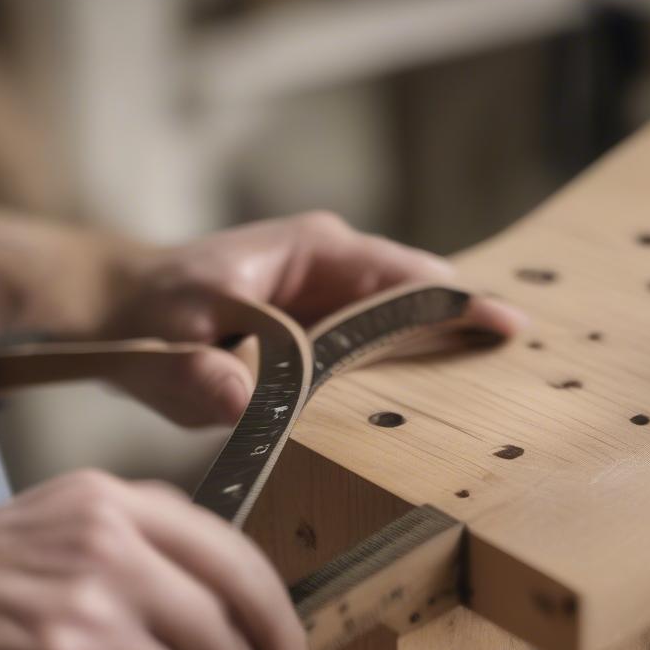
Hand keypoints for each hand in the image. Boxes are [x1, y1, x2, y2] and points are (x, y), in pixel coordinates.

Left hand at [101, 211, 527, 425]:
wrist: (130, 307)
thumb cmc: (152, 315)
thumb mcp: (164, 344)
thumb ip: (193, 373)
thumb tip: (236, 396)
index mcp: (314, 252)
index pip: (403, 277)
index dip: (456, 305)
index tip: (504, 327)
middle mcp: (336, 265)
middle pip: (421, 296)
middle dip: (465, 326)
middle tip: (518, 364)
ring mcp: (336, 292)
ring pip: (408, 317)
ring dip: (446, 345)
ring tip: (499, 380)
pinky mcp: (329, 323)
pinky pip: (382, 338)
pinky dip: (412, 357)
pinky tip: (441, 389)